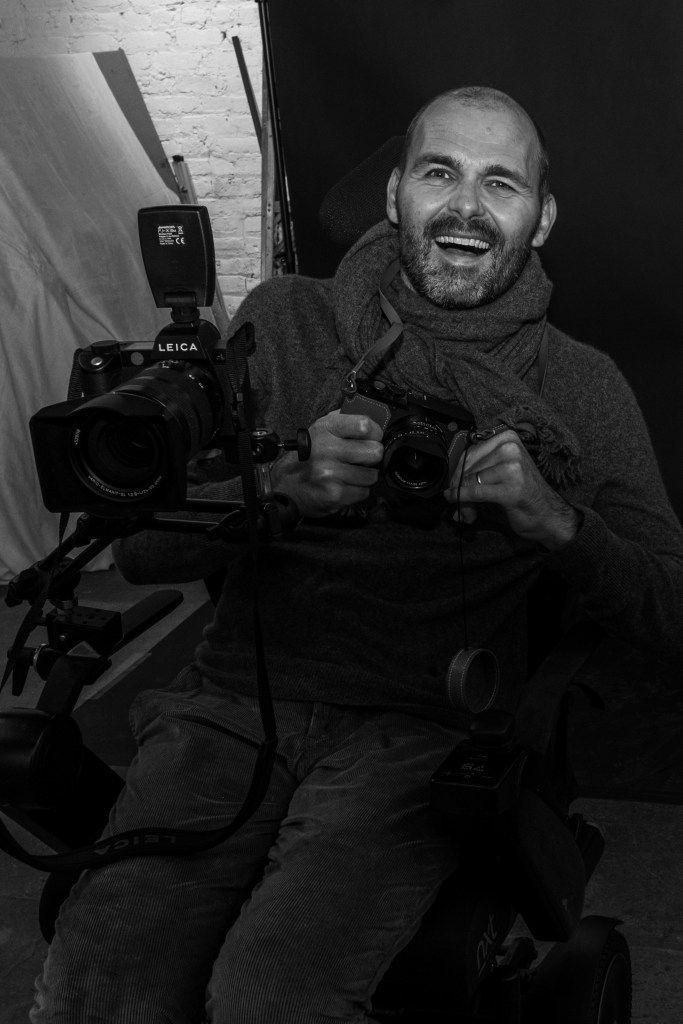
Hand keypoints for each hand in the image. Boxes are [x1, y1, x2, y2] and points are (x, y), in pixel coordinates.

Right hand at [269, 409, 383, 516]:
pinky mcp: (334, 494)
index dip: (375, 432)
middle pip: (375, 451)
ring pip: (372, 475)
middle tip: (360, 459)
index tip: (372, 437)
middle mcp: (326, 449)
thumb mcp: (322, 428)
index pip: (365, 425)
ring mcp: (329, 473)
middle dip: (371, 457)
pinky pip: (364, 492)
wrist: (287, 485)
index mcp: (326, 428)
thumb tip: (376, 416)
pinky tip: (343, 486)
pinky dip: (357, 491)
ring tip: (349, 474)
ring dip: (364, 476)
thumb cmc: (309, 455)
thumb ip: (346, 419)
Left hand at [444, 429, 580, 549]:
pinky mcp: (511, 488)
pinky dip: (463, 500)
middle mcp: (510, 448)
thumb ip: (477, 470)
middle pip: (467, 465)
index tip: (453, 486)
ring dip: (463, 500)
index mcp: (507, 438)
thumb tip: (449, 482)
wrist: (549, 515)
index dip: (456, 472)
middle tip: (458, 504)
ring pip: (469, 481)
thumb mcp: (501, 472)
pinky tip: (461, 511)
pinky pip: (475, 492)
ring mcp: (512, 467)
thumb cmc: (524, 493)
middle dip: (458, 487)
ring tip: (467, 513)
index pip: (469, 451)